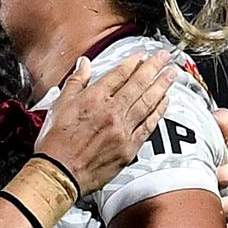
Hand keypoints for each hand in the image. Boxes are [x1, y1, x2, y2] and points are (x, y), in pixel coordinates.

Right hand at [34, 51, 175, 193]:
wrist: (59, 172)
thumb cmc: (56, 141)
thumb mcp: (59, 105)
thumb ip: (75, 81)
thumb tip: (84, 63)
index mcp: (93, 99)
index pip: (119, 74)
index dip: (133, 62)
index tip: (143, 55)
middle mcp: (111, 112)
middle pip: (138, 85)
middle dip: (154, 68)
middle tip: (165, 57)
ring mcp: (122, 130)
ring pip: (147, 103)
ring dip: (161, 86)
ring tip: (171, 74)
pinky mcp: (129, 148)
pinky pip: (148, 126)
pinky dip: (158, 112)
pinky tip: (165, 102)